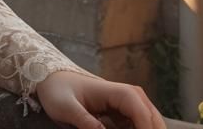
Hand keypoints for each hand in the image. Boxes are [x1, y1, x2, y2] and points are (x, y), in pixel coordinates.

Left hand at [35, 69, 165, 128]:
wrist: (50, 79)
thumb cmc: (56, 90)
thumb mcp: (66, 108)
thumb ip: (85, 122)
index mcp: (115, 91)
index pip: (141, 112)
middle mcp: (126, 95)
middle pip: (152, 118)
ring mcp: (126, 105)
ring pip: (148, 122)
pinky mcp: (121, 113)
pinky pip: (138, 125)